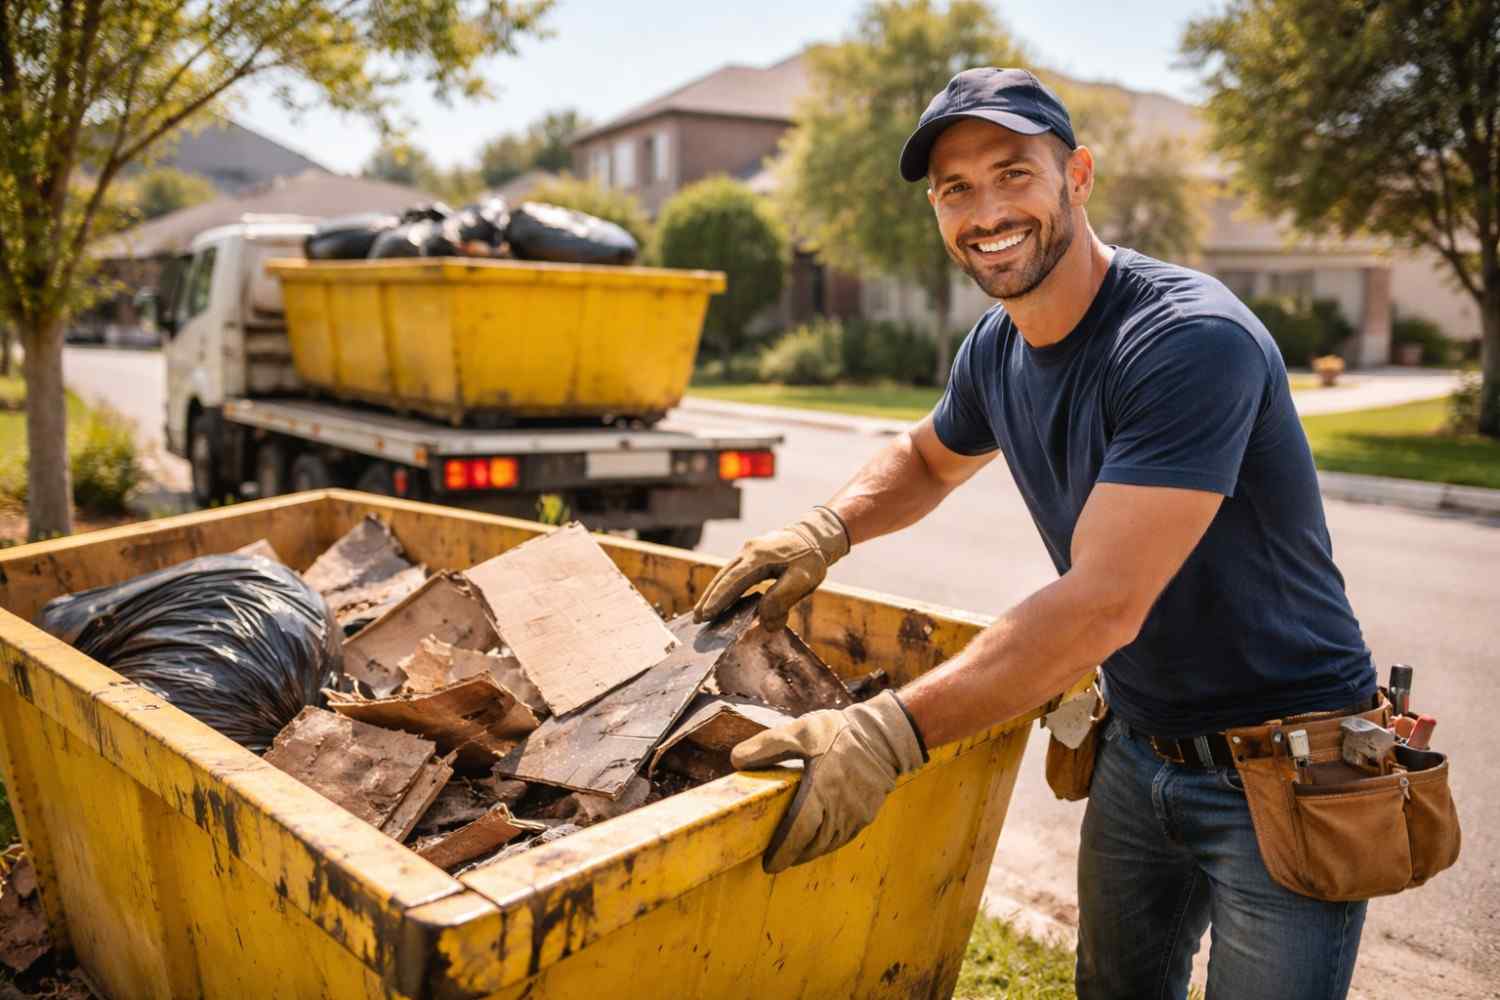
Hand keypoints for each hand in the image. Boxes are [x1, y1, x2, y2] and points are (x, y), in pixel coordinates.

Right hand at [693, 506, 848, 630]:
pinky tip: (720, 598)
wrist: (816, 535)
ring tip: (702, 612)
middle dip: (709, 598)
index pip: (733, 580)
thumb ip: (782, 599)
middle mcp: (748, 551)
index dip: (719, 598)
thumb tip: (764, 621)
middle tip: (696, 618)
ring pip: (725, 573)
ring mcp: (748, 550)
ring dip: (713, 592)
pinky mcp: (751, 554)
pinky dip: (724, 586)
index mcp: (759, 557)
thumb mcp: (803, 580)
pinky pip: (732, 571)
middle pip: (723, 576)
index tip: (706, 614)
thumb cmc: (810, 559)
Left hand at [732, 690, 925, 871]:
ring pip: (829, 844)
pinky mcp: (866, 815)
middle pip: (813, 845)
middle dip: (793, 855)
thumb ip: (768, 746)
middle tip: (777, 859)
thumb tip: (736, 759)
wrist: (884, 735)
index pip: (798, 833)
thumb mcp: (800, 732)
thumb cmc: (840, 733)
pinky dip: (828, 842)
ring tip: (795, 851)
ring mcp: (855, 815)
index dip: (782, 852)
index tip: (768, 865)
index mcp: (820, 791)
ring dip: (810, 851)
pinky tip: (820, 838)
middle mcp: (839, 810)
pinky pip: (844, 837)